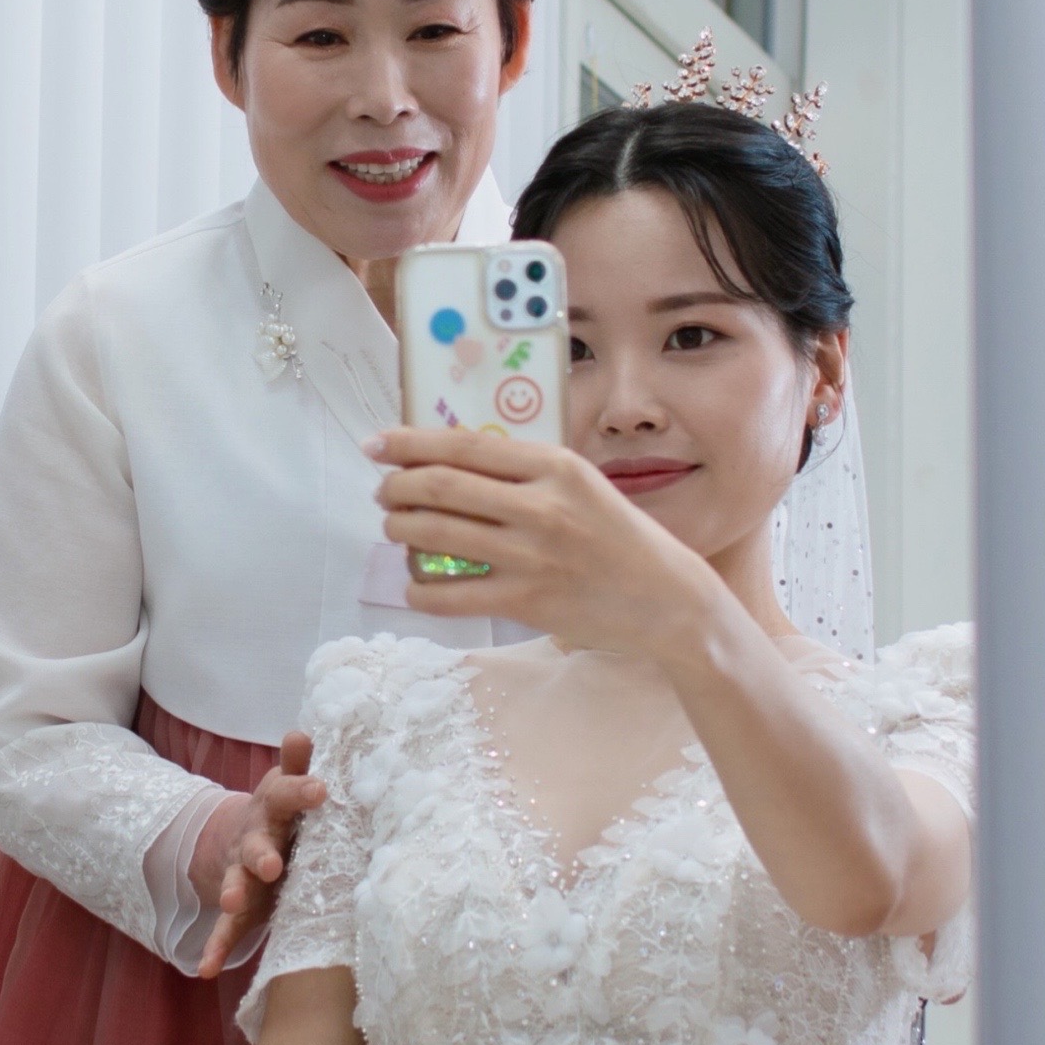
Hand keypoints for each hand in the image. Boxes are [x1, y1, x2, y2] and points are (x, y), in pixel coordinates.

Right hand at [191, 731, 327, 978]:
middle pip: (255, 845)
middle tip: (272, 864)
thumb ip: (296, 766)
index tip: (321, 790)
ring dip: (234, 893)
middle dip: (261, 854)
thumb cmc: (278, 815)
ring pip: (237, 884)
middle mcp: (253, 841)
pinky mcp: (240, 910)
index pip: (284, 795)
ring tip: (232, 902)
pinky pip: (226, 930)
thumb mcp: (285, 789)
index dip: (300, 790)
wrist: (234, 843)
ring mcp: (242, 876)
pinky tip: (206, 969)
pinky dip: (216, 948)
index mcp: (271, 810)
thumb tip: (300, 732)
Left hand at [367, 428, 736, 662]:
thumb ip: (525, 471)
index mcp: (555, 466)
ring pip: (439, 536)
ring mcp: (532, 556)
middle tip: (383, 493)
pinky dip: (420, 589)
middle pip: (442, 487)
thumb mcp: (581, 483)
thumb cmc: (619, 536)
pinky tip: (415, 585)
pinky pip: (452, 596)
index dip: (410, 443)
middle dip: (396, 488)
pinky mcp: (528, 602)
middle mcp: (542, 506)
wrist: (667, 599)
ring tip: (395, 528)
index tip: (377, 445)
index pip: (465, 445)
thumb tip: (451, 460)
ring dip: (401, 530)